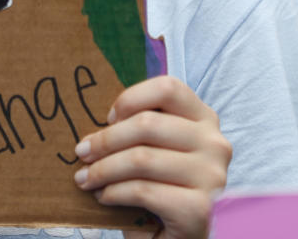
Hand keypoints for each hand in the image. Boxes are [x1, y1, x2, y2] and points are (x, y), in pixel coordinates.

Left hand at [72, 75, 230, 238]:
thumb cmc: (162, 190)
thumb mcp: (155, 150)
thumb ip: (139, 130)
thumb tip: (95, 126)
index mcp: (205, 120)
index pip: (168, 88)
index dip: (131, 98)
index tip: (108, 118)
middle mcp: (216, 144)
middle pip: (147, 124)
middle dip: (106, 140)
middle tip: (82, 152)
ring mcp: (213, 177)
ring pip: (142, 158)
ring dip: (103, 169)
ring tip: (86, 179)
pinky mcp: (201, 209)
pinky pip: (143, 191)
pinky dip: (114, 193)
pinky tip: (103, 197)